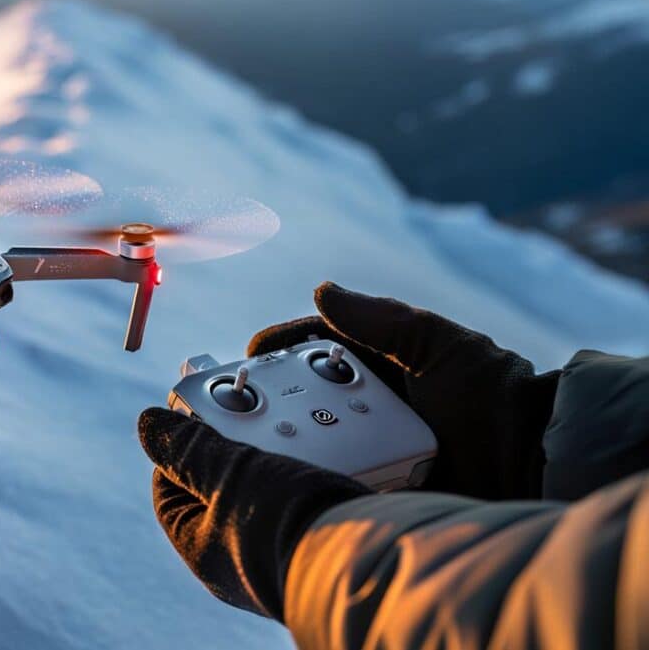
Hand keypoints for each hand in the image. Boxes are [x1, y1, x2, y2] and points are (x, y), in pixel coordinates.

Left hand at [138, 407, 370, 619]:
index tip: (194, 416)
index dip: (178, 449)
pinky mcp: (328, 543)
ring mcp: (285, 553)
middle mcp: (242, 559)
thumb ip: (190, 449)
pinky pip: (313, 500)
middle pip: (225, 487)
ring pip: (273, 490)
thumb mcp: (228, 474)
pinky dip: (318, 473)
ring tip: (294, 428)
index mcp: (203, 549)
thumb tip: (147, 426)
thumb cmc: (287, 525)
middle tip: (250, 414)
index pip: (169, 491)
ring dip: (283, 455)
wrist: (374, 562)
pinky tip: (333, 453)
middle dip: (238, 445)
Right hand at [247, 282, 559, 499]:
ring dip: (280, 439)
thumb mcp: (441, 346)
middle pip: (303, 394)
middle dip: (268, 396)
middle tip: (236, 403)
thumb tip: (323, 290)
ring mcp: (371, 446)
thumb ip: (385, 320)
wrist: (537, 464)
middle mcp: (370, 403)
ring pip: (310, 438)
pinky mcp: (378, 485)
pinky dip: (308, 476)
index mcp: (382, 362)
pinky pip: (333, 477)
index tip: (247, 358)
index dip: (279, 349)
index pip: (316, 347)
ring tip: (251, 441)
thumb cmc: (493, 396)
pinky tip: (283, 477)